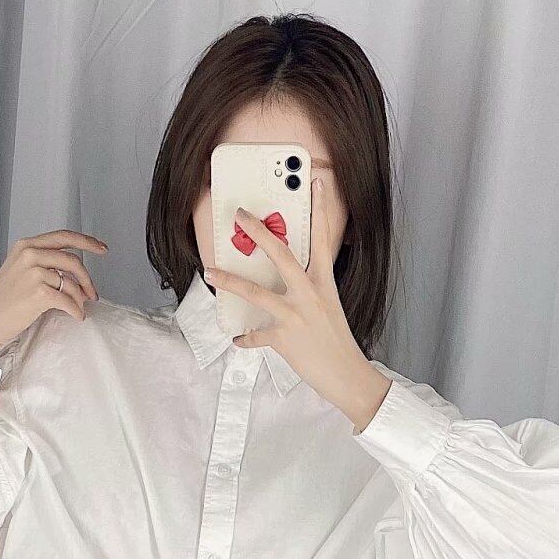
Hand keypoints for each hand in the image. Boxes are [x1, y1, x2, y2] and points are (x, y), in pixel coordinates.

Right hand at [0, 229, 106, 357]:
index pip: (64, 237)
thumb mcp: (19, 270)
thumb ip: (43, 262)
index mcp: (26, 246)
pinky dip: (76, 310)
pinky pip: (69, 300)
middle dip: (87, 279)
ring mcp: (34, 273)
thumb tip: (74, 273)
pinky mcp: (39, 292)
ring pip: (72, 283)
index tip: (102, 249)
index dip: (87, 242)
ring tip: (79, 308)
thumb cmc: (3, 300)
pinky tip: (76, 316)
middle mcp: (30, 254)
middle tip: (92, 293)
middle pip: (73, 260)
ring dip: (80, 299)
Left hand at [202, 180, 389, 431]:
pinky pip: (256, 336)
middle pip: (282, 254)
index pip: (325, 239)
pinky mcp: (285, 338)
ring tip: (211, 272)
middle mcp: (311, 294)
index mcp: (324, 283)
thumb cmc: (336, 342)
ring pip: (258, 292)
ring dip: (231, 281)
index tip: (316, 183)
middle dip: (259, 232)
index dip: (320, 209)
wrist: (346, 375)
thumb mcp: (328, 308)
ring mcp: (297, 315)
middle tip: (240, 215)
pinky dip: (245, 339)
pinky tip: (237, 339)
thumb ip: (309, 290)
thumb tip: (287, 282)